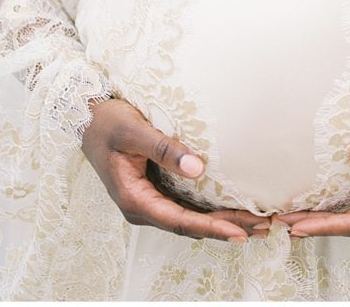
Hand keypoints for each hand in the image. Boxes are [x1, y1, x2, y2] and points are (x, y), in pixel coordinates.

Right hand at [80, 97, 270, 241]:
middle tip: (263, 228)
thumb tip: (198, 168)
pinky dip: (209, 209)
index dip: (211, 227)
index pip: (180, 221)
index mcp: (135, 200)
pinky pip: (186, 206)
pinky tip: (231, 208)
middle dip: (226, 228)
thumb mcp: (134, 131)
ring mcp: (150, 201)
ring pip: (190, 218)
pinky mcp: (155, 190)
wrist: (87, 118)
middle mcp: (144, 207)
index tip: (239, 231)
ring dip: (222, 221)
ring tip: (256, 223)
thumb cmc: (108, 123)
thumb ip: (164, 149)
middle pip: (190, 225)